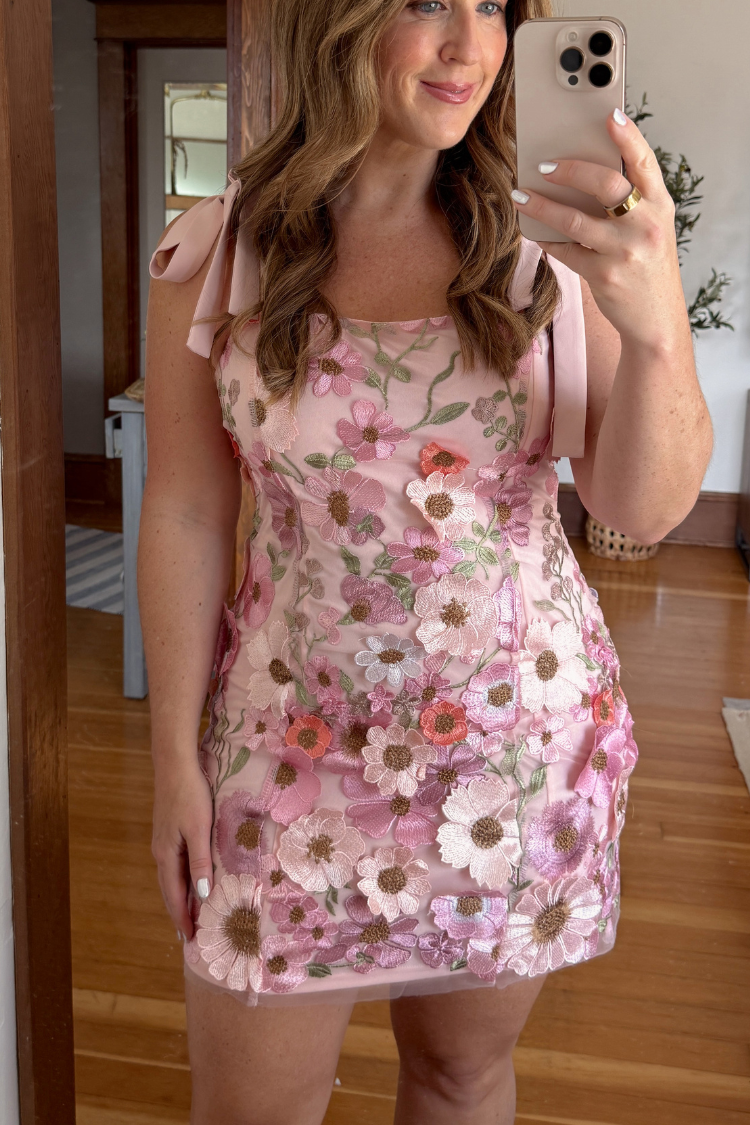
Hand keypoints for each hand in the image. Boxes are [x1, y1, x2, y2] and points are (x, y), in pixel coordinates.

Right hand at [151, 754, 213, 939]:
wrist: (175, 765)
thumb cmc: (190, 795)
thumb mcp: (199, 829)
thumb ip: (200, 862)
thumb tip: (202, 895)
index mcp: (166, 854)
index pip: (174, 895)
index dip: (182, 918)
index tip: (189, 940)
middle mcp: (160, 852)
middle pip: (169, 890)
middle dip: (178, 913)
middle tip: (188, 936)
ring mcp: (162, 841)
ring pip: (170, 878)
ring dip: (179, 898)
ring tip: (189, 915)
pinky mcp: (168, 832)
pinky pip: (173, 865)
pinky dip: (180, 880)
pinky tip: (189, 881)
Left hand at [511, 109, 688, 352]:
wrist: (656, 321)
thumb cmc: (647, 267)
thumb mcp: (651, 229)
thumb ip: (630, 202)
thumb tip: (579, 176)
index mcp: (661, 205)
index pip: (645, 162)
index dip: (628, 136)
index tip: (609, 115)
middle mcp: (646, 224)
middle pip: (604, 183)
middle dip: (568, 169)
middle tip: (542, 165)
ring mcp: (625, 250)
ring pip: (574, 219)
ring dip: (542, 206)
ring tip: (520, 196)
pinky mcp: (604, 275)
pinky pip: (566, 251)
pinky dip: (548, 241)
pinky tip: (536, 233)